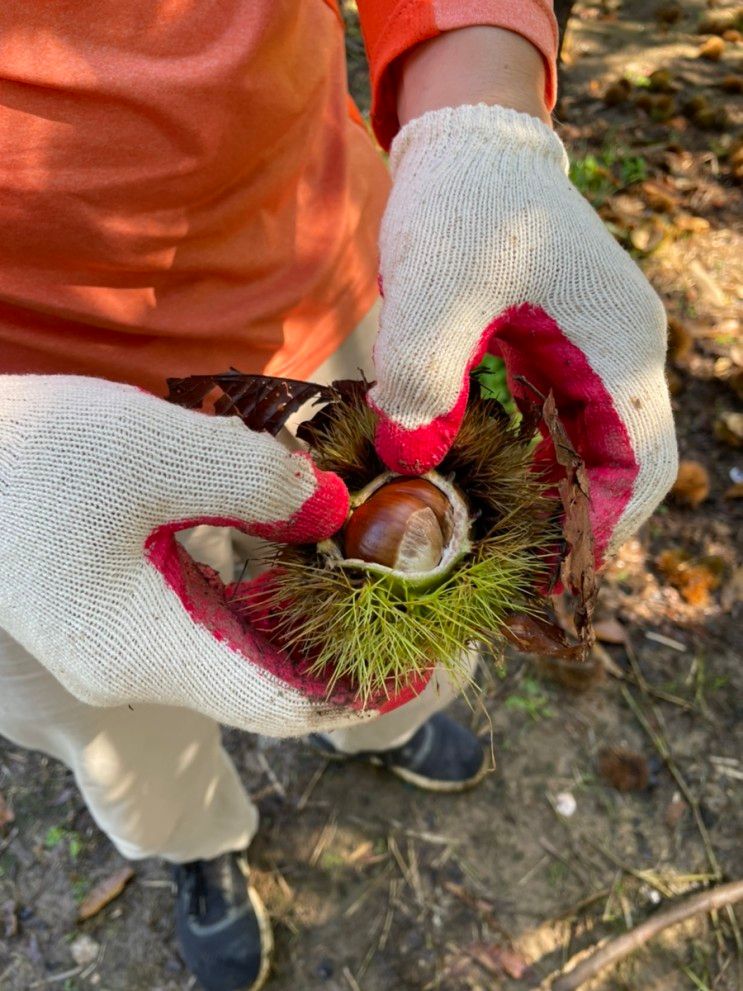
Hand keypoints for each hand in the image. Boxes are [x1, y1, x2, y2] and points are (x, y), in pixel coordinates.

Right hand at [0, 376, 396, 734]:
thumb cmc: (33, 456)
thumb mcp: (155, 452)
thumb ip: (256, 482)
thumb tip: (329, 508)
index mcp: (151, 650)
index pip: (284, 704)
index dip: (363, 690)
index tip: (424, 659)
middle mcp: (137, 666)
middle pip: (265, 686)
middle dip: (341, 657)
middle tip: (407, 611)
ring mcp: (119, 643)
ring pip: (235, 657)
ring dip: (302, 628)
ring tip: (364, 583)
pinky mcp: (110, 611)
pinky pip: (203, 626)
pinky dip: (257, 604)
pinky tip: (287, 561)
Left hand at [369, 104, 677, 561]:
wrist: (468, 145)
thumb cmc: (463, 204)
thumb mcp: (435, 284)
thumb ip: (424, 371)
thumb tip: (412, 455)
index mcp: (616, 346)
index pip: (640, 466)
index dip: (600, 528)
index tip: (538, 570)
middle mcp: (621, 355)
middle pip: (622, 469)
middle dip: (572, 524)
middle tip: (505, 566)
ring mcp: (596, 352)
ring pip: (593, 451)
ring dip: (551, 497)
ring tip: (490, 537)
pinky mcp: (562, 349)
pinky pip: (562, 425)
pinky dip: (531, 462)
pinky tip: (481, 482)